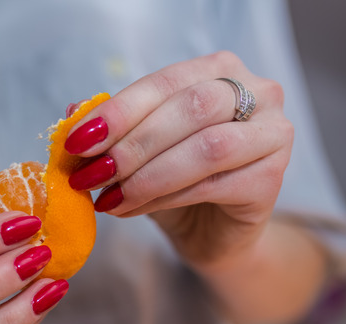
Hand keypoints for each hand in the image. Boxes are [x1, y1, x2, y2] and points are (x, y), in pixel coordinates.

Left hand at [66, 51, 292, 269]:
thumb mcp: (136, 150)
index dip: (117, 112)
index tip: (76, 141)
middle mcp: (257, 92)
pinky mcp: (273, 180)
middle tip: (90, 174)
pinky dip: (162, 198)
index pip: (163, 82)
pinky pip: (212, 184)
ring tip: (107, 196)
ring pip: (206, 148)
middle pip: (189, 108)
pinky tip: (129, 209)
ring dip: (146, 175)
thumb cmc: (174, 181)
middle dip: (131, 144)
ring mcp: (273, 134)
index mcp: (219, 70)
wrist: (210, 232)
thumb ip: (111, 129)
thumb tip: (72, 113)